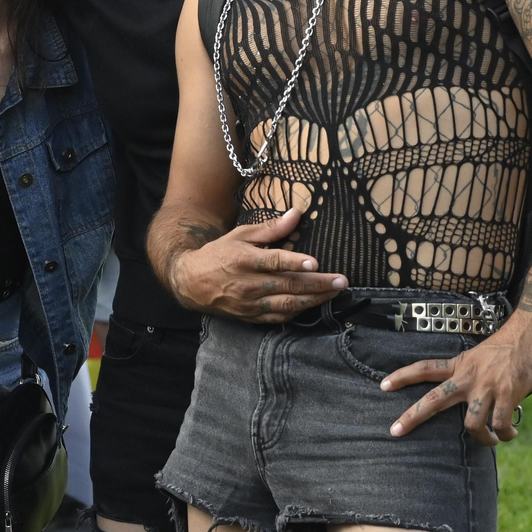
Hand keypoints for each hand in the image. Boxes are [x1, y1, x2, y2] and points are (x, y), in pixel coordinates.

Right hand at [166, 209, 345, 321]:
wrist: (191, 283)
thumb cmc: (218, 254)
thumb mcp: (240, 235)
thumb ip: (270, 228)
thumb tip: (296, 214)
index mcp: (244, 260)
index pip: (273, 261)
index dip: (294, 262)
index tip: (315, 262)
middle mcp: (247, 284)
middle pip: (288, 285)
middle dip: (318, 284)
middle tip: (341, 281)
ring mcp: (250, 304)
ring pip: (287, 304)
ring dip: (314, 300)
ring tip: (334, 293)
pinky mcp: (251, 317)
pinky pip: (280, 316)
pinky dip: (298, 311)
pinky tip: (313, 304)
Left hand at [382, 313, 531, 444]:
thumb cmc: (513, 342)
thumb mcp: (484, 355)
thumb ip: (475, 376)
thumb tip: (477, 398)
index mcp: (461, 364)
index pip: (425, 368)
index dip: (403, 376)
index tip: (383, 385)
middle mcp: (469, 376)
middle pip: (434, 400)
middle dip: (412, 416)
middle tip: (394, 431)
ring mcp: (487, 386)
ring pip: (471, 423)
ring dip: (482, 438)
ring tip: (492, 440)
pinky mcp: (509, 393)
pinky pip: (501, 424)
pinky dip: (507, 433)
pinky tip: (512, 433)